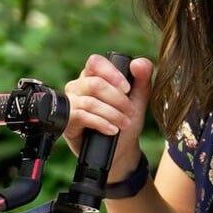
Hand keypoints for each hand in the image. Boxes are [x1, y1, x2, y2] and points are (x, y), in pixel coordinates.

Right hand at [63, 54, 153, 178]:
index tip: (127, 88)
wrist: (121, 149)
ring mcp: (71, 103)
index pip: (96, 62)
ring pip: (90, 101)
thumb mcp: (139, 99)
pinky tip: (112, 130)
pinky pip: (82, 116)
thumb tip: (138, 63)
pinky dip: (101, 123)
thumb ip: (143, 78)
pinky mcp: (68, 120)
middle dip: (117, 99)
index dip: (111, 74)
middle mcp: (79, 86)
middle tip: (130, 111)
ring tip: (124, 123)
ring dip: (112, 114)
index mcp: (94, 75)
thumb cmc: (127, 120)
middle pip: (95, 84)